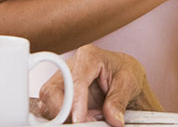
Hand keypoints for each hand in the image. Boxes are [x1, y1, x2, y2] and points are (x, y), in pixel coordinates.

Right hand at [38, 44, 161, 125]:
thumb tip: (113, 119)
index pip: (75, 80)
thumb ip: (119, 101)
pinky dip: (65, 120)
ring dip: (65, 117)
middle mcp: (70, 67)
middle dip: (65, 112)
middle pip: (51, 91)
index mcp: (88, 57)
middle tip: (85, 123)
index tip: (79, 120)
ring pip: (47, 103)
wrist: (125, 76)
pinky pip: (51, 111)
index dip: (75, 102)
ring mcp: (61, 82)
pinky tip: (83, 119)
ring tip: (92, 118)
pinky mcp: (58, 97)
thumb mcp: (130, 83)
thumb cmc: (125, 73)